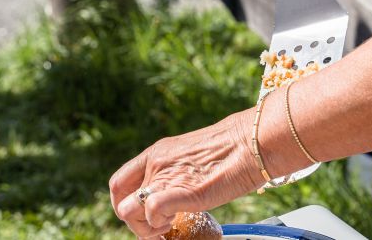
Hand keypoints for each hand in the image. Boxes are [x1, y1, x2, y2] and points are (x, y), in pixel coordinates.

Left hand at [109, 112, 259, 237]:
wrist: (252, 142)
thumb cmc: (234, 152)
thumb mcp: (193, 160)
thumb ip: (176, 173)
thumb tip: (172, 195)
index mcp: (158, 153)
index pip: (119, 182)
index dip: (124, 203)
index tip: (141, 214)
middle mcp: (156, 163)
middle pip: (121, 202)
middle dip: (134, 222)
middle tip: (157, 229)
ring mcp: (164, 176)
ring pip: (130, 210)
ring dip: (145, 227)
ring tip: (170, 224)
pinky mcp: (177, 190)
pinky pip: (150, 212)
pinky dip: (158, 224)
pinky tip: (177, 221)